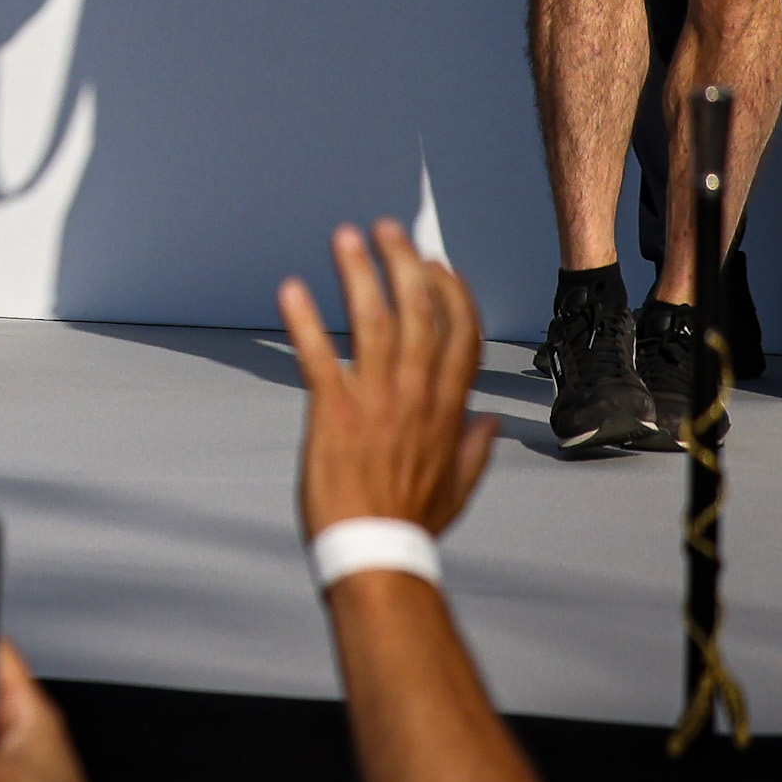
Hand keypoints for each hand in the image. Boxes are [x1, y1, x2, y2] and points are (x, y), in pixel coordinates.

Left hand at [278, 222, 497, 539]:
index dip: (452, 292)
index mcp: (448, 408)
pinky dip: (305, 322)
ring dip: (360, 274)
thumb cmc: (410, 521)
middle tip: (386, 229)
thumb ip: (475, 448)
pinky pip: (319, 356)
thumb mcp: (458, 484)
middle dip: (404, 263)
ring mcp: (377, 401)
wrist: (373, 552)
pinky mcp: (334, 412)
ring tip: (345, 237)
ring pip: (375, 322)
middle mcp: (417, 395)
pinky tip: (291, 289)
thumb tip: (491, 421)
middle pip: (421, 312)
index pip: (461, 334)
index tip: (436, 262)